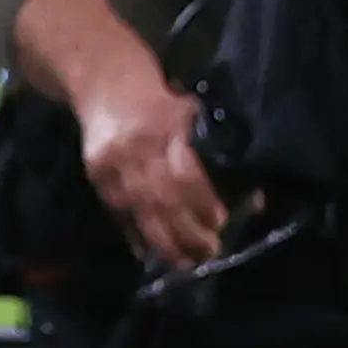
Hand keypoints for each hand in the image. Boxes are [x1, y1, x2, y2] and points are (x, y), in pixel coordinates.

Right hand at [74, 52, 229, 270]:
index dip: (201, 200)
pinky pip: (116, 210)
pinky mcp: (96, 176)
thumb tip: (251, 197)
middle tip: (208, 251)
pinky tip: (147, 252)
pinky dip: (132, 233)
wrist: (105, 85)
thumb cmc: (159, 101)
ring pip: (139, 209)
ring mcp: (113, 165)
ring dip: (161, 240)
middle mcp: (136, 150)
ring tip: (183, 263)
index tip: (219, 222)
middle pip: (161, 197)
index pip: (183, 172)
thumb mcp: (191, 114)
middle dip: (186, 229)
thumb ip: (214, 150)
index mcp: (164, 129)